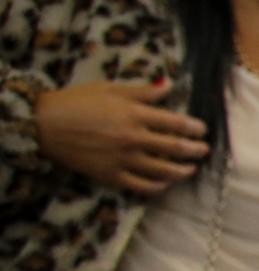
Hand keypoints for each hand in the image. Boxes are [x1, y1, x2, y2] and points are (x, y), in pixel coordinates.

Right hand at [33, 78, 208, 192]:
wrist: (43, 124)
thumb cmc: (76, 102)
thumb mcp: (110, 89)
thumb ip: (143, 91)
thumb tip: (169, 84)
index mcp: (135, 114)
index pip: (176, 123)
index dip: (194, 128)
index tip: (202, 129)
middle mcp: (133, 138)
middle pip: (175, 148)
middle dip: (195, 150)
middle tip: (204, 150)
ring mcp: (123, 159)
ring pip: (163, 170)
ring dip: (182, 170)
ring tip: (191, 169)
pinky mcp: (111, 175)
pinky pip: (142, 186)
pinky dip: (158, 186)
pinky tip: (166, 183)